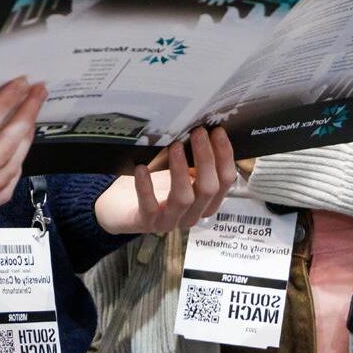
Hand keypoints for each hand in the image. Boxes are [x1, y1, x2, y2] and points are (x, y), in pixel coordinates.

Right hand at [0, 67, 45, 232]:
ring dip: (26, 139)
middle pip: (5, 146)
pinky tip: (20, 148)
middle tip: (39, 92)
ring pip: (10, 168)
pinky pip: (4, 189)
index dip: (5, 103)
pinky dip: (17, 166)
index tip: (21, 84)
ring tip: (32, 114)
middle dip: (25, 115)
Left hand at [94, 127, 235, 234]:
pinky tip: (142, 168)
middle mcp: (194, 213)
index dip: (224, 156)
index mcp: (207, 201)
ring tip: (175, 147)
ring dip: (181, 170)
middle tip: (198, 133)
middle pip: (209, 188)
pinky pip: (149, 206)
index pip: (226, 181)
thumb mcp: (182, 172)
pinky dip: (146, 186)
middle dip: (205, 158)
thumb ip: (195, 160)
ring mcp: (171, 220)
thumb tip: (205, 130)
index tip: (217, 132)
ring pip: (184, 198)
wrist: (126, 208)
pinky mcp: (148, 222)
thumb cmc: (159, 185)